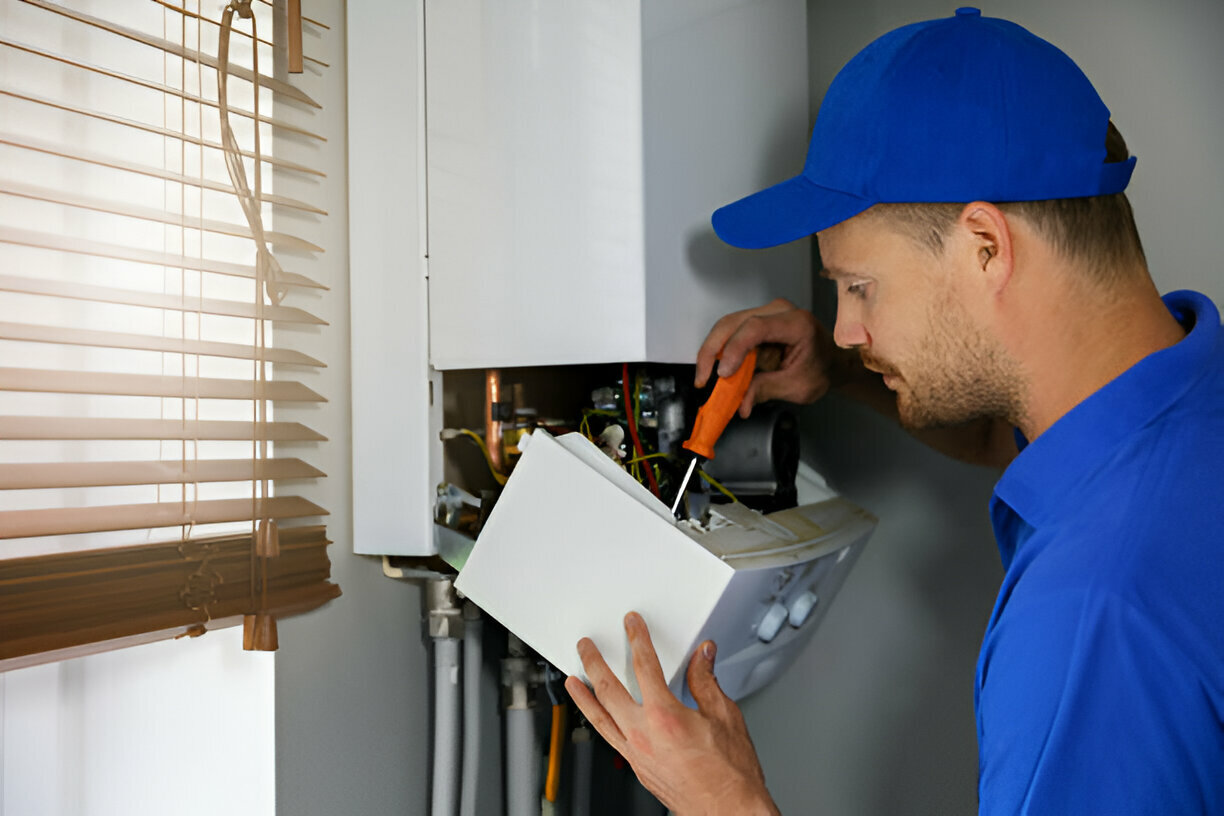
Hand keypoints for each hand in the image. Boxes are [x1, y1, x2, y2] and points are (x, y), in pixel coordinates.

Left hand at [565, 612, 778, 815]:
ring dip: (583, 696)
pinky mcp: (637, 768)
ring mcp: (636, 754)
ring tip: (572, 680)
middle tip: (586, 646)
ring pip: (599, 718)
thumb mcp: (724, 716)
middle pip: (608, 689)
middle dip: (594, 662)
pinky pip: (609, 738)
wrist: (728, 810)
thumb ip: (706, 681)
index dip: (637, 639)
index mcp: (665, 715)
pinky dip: (598, 723)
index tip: (631, 625)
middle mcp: (643, 734)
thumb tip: (702, 658)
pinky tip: (597, 717)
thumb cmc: (729, 773)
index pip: (645, 665)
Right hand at [695, 298, 844, 417]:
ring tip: (706, 377)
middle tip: (703, 378)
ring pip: (727, 326)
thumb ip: (766, 390)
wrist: (831, 360)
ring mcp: (766, 313)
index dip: (735, 349)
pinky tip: (717, 369)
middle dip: (712, 351)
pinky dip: (720, 351)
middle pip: (733, 322)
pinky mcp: (757, 321)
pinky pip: (731, 332)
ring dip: (713, 352)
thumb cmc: (821, 369)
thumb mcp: (798, 387)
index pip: (756, 328)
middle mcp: (779, 311)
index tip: (723, 374)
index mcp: (796, 324)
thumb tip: (740, 404)